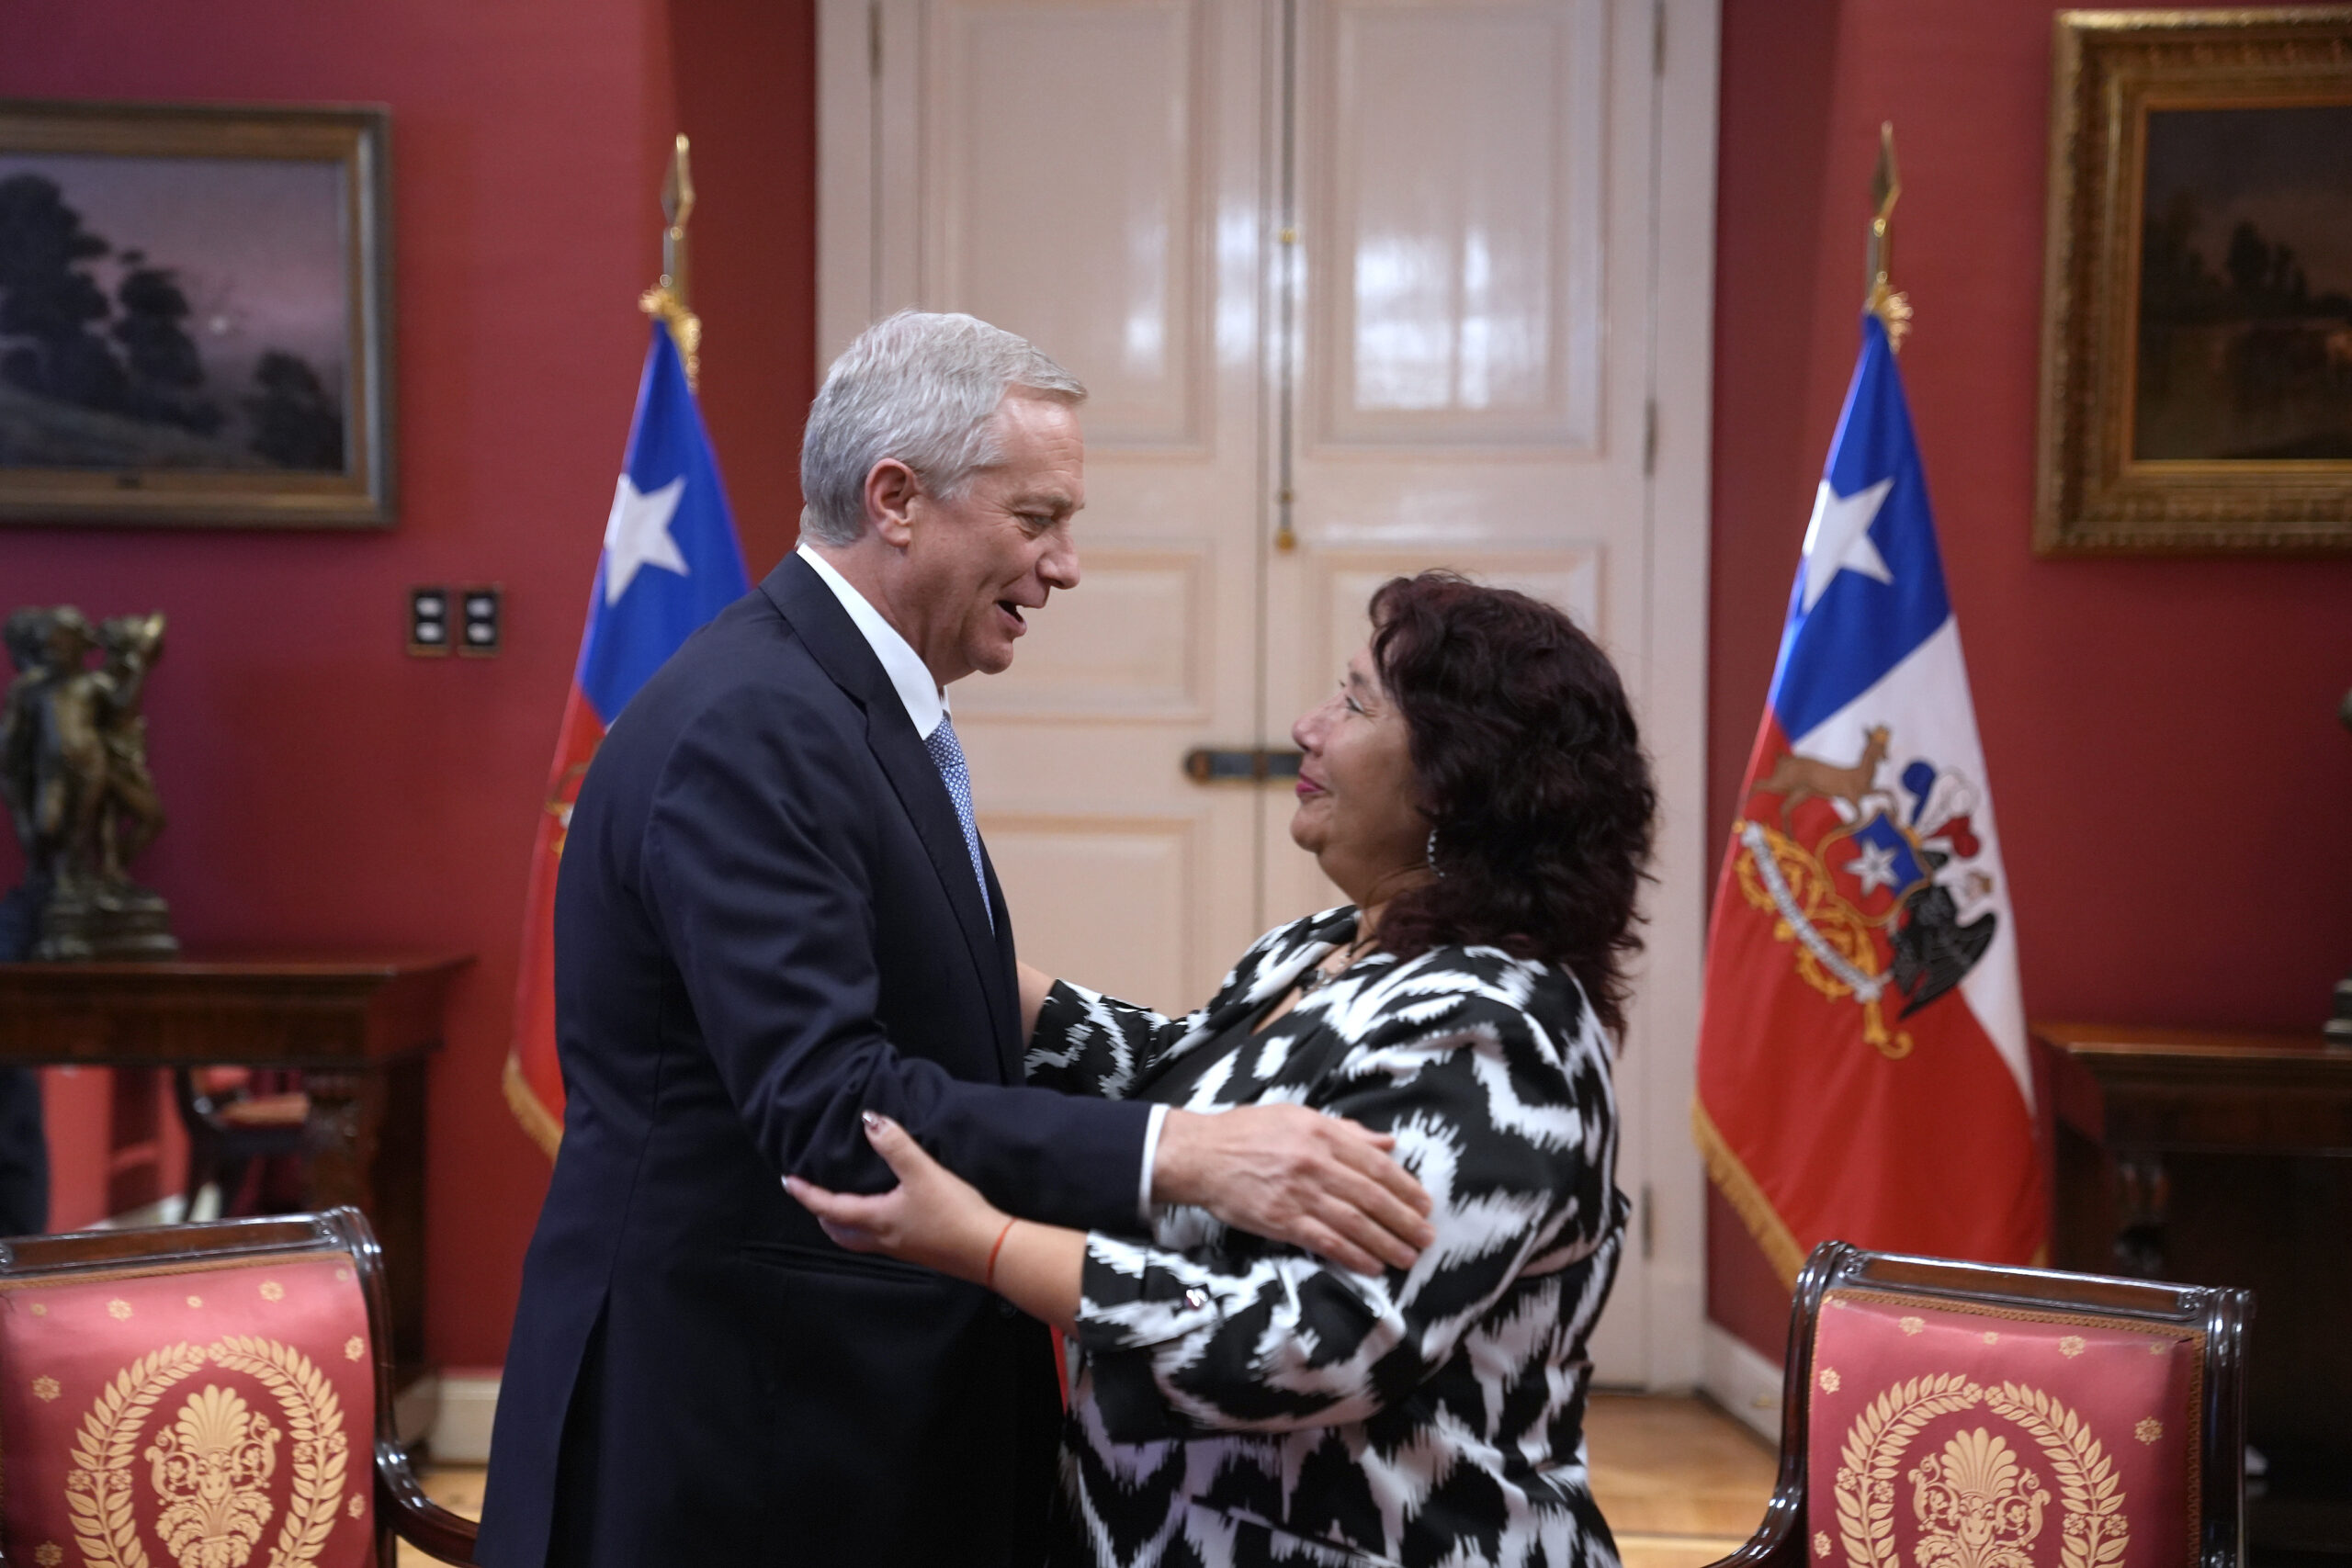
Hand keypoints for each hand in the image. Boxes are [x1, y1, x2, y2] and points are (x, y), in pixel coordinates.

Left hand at [785, 1112, 1004, 1283]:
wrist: (987, 1250)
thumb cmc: (953, 1213)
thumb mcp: (923, 1172)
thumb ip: (896, 1145)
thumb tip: (869, 1120)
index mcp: (875, 1219)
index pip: (829, 1207)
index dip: (806, 1194)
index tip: (788, 1181)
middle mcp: (881, 1238)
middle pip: (839, 1232)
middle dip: (822, 1214)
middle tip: (814, 1196)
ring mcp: (900, 1248)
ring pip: (858, 1239)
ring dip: (844, 1224)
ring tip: (842, 1206)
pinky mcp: (917, 1250)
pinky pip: (879, 1240)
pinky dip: (867, 1227)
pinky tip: (884, 1214)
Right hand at [1151, 1105, 1433, 1274]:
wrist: (1201, 1155)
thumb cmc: (1248, 1132)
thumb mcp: (1298, 1116)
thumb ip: (1345, 1131)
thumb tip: (1388, 1142)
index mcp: (1322, 1133)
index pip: (1376, 1164)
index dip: (1405, 1187)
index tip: (1425, 1204)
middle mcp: (1315, 1163)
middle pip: (1372, 1196)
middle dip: (1404, 1220)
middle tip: (1427, 1237)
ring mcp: (1299, 1194)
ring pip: (1354, 1222)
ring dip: (1387, 1243)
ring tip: (1409, 1257)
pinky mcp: (1281, 1220)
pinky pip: (1326, 1241)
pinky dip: (1353, 1255)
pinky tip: (1374, 1266)